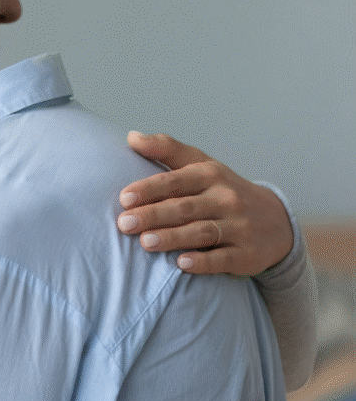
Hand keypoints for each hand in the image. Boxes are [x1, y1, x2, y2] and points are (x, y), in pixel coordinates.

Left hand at [116, 132, 293, 275]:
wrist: (276, 222)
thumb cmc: (225, 192)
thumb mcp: (202, 165)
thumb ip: (167, 150)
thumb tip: (132, 137)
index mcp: (211, 175)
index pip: (176, 180)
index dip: (150, 188)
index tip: (124, 198)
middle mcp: (226, 198)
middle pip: (185, 207)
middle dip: (153, 215)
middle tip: (124, 224)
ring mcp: (238, 226)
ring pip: (202, 231)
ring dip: (173, 237)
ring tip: (145, 242)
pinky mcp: (246, 253)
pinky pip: (223, 258)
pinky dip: (202, 261)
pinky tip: (181, 263)